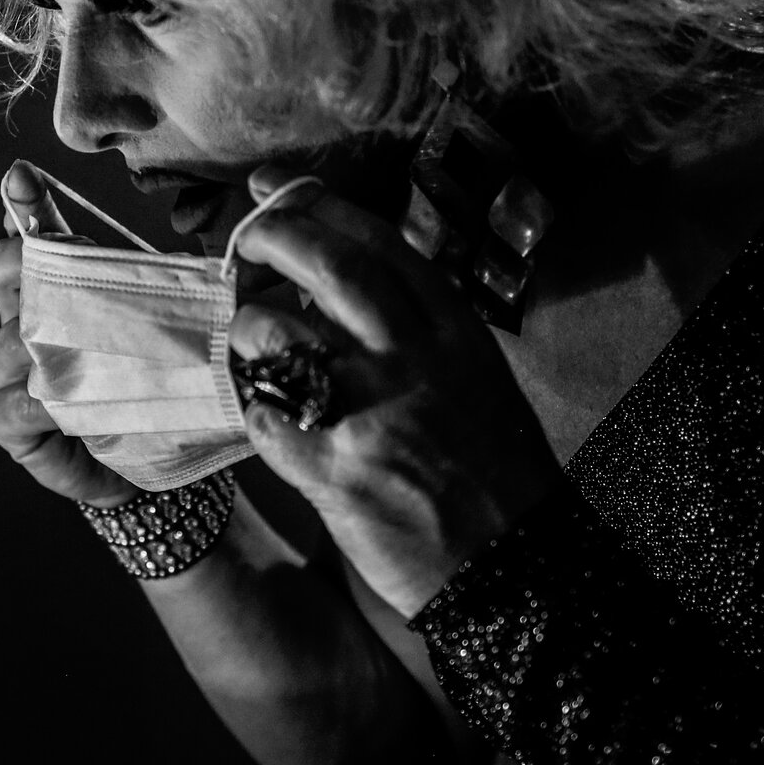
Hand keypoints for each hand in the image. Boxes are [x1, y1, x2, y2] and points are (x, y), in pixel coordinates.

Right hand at [0, 162, 138, 507]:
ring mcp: (8, 371)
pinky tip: (66, 403)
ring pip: (13, 336)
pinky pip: (16, 402)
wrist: (148, 460)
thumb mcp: (160, 327)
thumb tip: (216, 256)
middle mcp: (21, 323)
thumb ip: (169, 288)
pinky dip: (43, 401)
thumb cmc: (150, 384)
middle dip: (26, 256)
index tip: (23, 174)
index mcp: (53, 291)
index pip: (31, 236)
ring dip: (52, 337)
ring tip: (89, 345)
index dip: (25, 206)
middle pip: (3, 270)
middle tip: (62, 255)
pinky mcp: (10, 421)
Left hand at [229, 165, 560, 618]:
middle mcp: (416, 360)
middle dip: (272, 238)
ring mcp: (375, 414)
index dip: (318, 208)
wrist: (520, 573)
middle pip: (330, 268)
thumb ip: (418, 336)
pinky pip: (264, 420)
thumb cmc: (497, 479)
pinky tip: (263, 418)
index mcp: (455, 334)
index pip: (380, 245)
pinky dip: (253, 413)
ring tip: (250, 345)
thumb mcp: (476, 382)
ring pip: (280, 337)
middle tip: (243, 240)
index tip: (273, 191)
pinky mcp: (338, 473)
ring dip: (250, 332)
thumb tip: (343, 292)